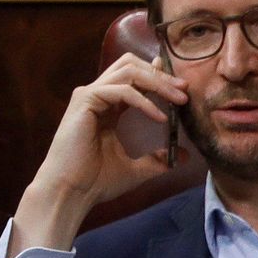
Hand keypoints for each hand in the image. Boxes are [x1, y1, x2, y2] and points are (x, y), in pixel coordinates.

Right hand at [7, 53, 187, 257]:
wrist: (72, 192)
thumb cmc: (97, 182)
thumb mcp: (137, 168)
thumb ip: (159, 158)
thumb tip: (186, 156)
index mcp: (108, 106)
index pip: (134, 77)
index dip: (159, 76)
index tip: (183, 89)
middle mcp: (98, 95)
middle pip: (131, 65)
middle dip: (161, 74)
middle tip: (184, 90)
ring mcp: (90, 96)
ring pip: (128, 71)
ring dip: (157, 82)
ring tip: (179, 100)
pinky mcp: (85, 101)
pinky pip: (121, 91)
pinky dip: (143, 101)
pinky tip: (160, 118)